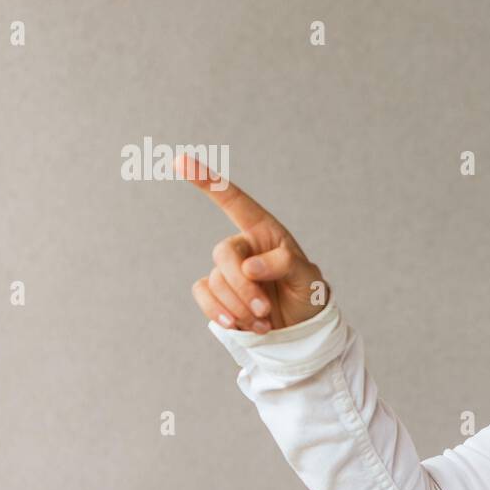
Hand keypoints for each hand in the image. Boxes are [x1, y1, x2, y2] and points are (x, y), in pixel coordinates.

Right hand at [183, 154, 328, 333]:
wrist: (300, 329)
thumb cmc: (307, 295)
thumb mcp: (308, 278)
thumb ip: (285, 264)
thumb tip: (249, 266)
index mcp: (264, 232)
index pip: (233, 201)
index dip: (208, 181)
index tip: (181, 160)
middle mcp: (242, 248)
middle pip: (223, 254)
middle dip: (242, 285)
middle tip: (265, 308)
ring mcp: (226, 271)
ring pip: (215, 282)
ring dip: (239, 306)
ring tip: (265, 321)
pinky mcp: (216, 294)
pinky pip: (204, 296)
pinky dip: (221, 313)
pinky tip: (241, 326)